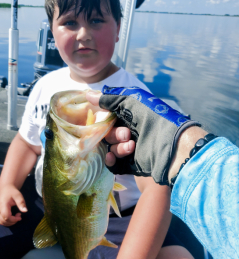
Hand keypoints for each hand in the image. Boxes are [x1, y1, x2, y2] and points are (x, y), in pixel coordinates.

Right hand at [0, 185, 26, 225]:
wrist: (5, 190)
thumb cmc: (12, 192)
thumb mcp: (18, 196)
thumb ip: (21, 203)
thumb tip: (25, 211)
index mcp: (3, 205)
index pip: (6, 217)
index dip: (14, 219)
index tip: (20, 216)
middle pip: (4, 221)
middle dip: (13, 221)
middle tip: (19, 215)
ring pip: (1, 222)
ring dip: (10, 222)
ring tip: (16, 216)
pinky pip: (0, 221)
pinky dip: (7, 222)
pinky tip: (12, 217)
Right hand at [86, 87, 200, 184]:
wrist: (171, 146)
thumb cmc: (153, 118)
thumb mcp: (131, 102)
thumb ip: (109, 99)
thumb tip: (87, 95)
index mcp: (130, 116)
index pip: (108, 118)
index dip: (103, 119)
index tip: (100, 119)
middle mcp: (130, 131)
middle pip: (107, 134)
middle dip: (114, 134)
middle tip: (128, 134)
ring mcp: (130, 149)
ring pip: (110, 148)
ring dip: (118, 147)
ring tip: (132, 146)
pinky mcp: (131, 164)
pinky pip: (113, 164)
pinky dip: (111, 161)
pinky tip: (112, 157)